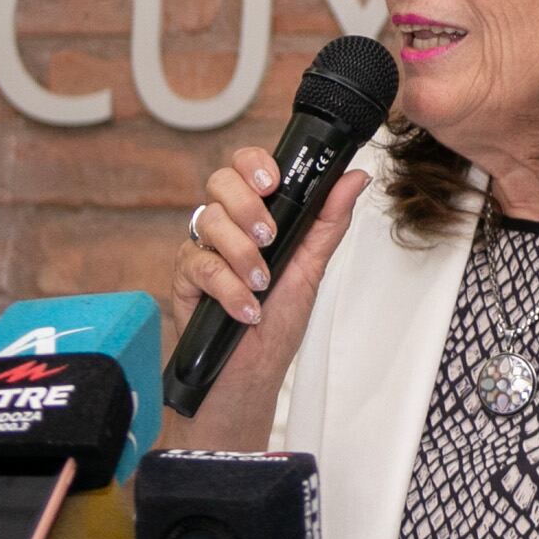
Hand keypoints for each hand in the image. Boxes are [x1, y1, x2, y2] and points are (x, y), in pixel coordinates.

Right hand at [160, 146, 370, 453]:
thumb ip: (329, 221)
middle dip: (246, 205)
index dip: (255, 164)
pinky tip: (246, 309)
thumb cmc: (278, 322)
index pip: (246, 166)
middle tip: (269, 236)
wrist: (250, 374)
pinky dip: (228, 288)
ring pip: (208, 220)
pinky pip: (198, 264)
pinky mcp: (184, 278)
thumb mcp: (311, 268)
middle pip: (220, 181)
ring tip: (262, 284)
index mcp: (256, 215)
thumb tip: (355, 178)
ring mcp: (202, 249)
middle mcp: (226, 226)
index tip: (274, 183)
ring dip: (242, 253)